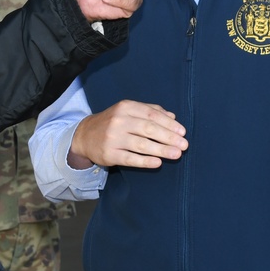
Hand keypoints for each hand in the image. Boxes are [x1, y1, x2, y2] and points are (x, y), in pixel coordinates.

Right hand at [68, 100, 187, 169]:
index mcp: (126, 107)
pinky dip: (145, 161)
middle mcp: (119, 121)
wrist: (85, 135)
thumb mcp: (129, 111)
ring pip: (141, 145)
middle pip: (148, 129)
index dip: (169, 124)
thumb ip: (151, 111)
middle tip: (184, 145)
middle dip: (168, 137)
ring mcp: (113, 138)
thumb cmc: (113, 122)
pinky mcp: (109, 154)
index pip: (152, 115)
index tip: (182, 132)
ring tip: (176, 154)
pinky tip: (157, 163)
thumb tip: (173, 117)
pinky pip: (130, 159)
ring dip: (161, 150)